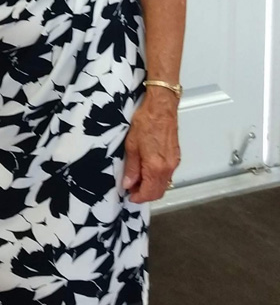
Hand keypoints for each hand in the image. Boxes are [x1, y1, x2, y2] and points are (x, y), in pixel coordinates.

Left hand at [122, 87, 179, 202]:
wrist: (161, 107)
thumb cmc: (146, 121)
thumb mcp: (131, 145)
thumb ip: (131, 168)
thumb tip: (128, 183)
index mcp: (156, 167)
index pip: (148, 192)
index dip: (138, 197)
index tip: (129, 196)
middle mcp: (168, 167)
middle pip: (158, 191)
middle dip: (145, 194)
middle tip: (131, 189)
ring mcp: (174, 162)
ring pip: (164, 184)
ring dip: (151, 186)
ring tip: (137, 180)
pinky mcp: (176, 156)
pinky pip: (167, 174)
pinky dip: (157, 178)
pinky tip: (147, 171)